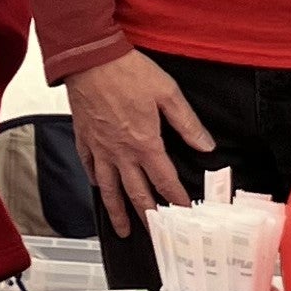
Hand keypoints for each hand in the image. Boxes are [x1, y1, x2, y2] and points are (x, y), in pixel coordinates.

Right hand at [66, 49, 214, 237]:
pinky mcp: (84, 137)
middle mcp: (121, 152)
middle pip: (136, 192)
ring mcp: (100, 147)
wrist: (90, 58)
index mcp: (145, 143)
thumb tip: (206, 145)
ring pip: (108, 188)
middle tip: (154, 233)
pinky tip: (99, 186)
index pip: (164, 180)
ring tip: (122, 228)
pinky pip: (89, 166)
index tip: (184, 212)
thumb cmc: (127, 71)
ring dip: (117, 211)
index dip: (176, 198)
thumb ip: (187, 123)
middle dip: (148, 216)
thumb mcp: (167, 93)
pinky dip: (94, 180)